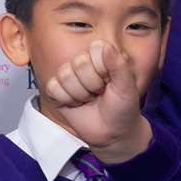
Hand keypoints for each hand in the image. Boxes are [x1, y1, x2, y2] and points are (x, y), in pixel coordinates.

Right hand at [42, 41, 151, 161]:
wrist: (112, 133)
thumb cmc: (123, 108)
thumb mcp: (127, 87)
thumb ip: (119, 65)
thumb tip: (106, 46)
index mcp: (102, 57)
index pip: (95, 49)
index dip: (103, 68)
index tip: (111, 81)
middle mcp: (84, 63)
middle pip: (79, 63)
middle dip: (92, 84)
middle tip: (100, 93)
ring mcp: (69, 77)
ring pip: (65, 75)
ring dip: (80, 94)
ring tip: (90, 99)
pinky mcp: (57, 91)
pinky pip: (53, 88)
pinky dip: (66, 100)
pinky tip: (76, 104)